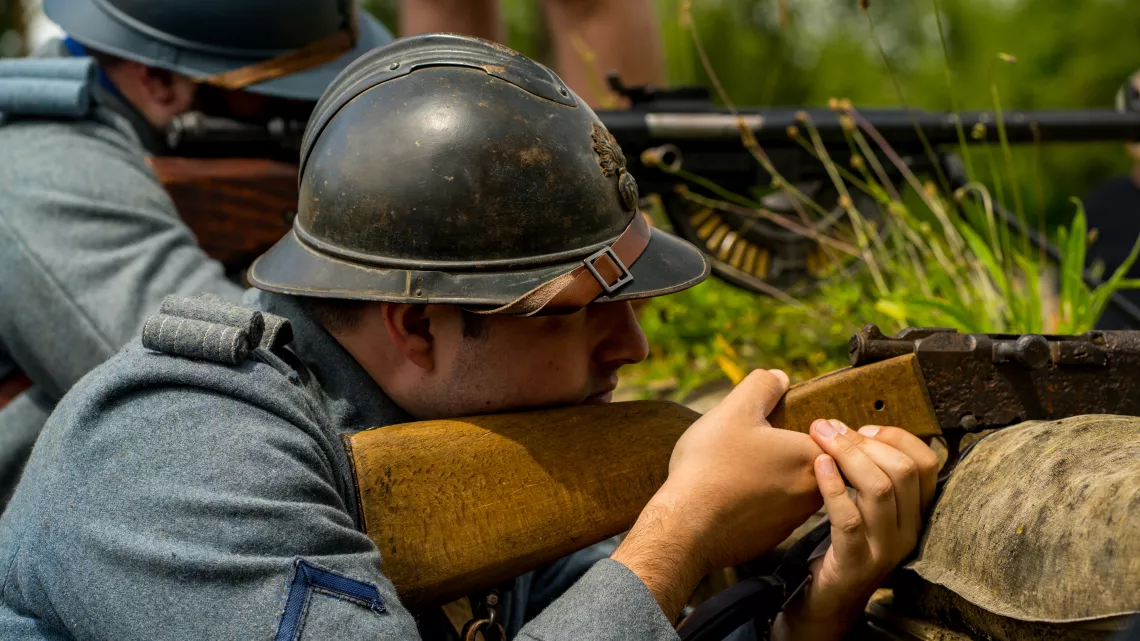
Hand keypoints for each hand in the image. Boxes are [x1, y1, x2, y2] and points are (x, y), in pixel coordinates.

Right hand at [611, 369, 823, 620]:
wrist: (687, 527)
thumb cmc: (712, 464)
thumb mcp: (734, 410)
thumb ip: (762, 386)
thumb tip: (781, 378)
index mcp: (810, 456)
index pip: (839, 439)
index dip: (825, 426)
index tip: (808, 421)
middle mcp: (813, 491)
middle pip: (820, 464)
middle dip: (802, 450)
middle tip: (777, 439)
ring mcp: (794, 519)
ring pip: (799, 489)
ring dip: (785, 477)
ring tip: (755, 464)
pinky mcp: (773, 537)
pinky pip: (778, 512)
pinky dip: (766, 501)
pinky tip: (740, 492)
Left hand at [773, 419, 938, 640]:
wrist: (828, 599)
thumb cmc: (843, 543)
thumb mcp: (866, 508)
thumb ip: (869, 474)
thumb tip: (850, 428)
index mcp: (917, 513)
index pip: (927, 463)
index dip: (895, 436)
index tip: (861, 428)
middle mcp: (909, 531)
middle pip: (902, 471)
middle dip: (862, 441)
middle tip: (828, 427)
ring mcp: (885, 549)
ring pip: (879, 489)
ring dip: (846, 455)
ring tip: (819, 438)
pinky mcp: (856, 562)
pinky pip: (849, 518)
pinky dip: (833, 486)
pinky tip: (818, 465)